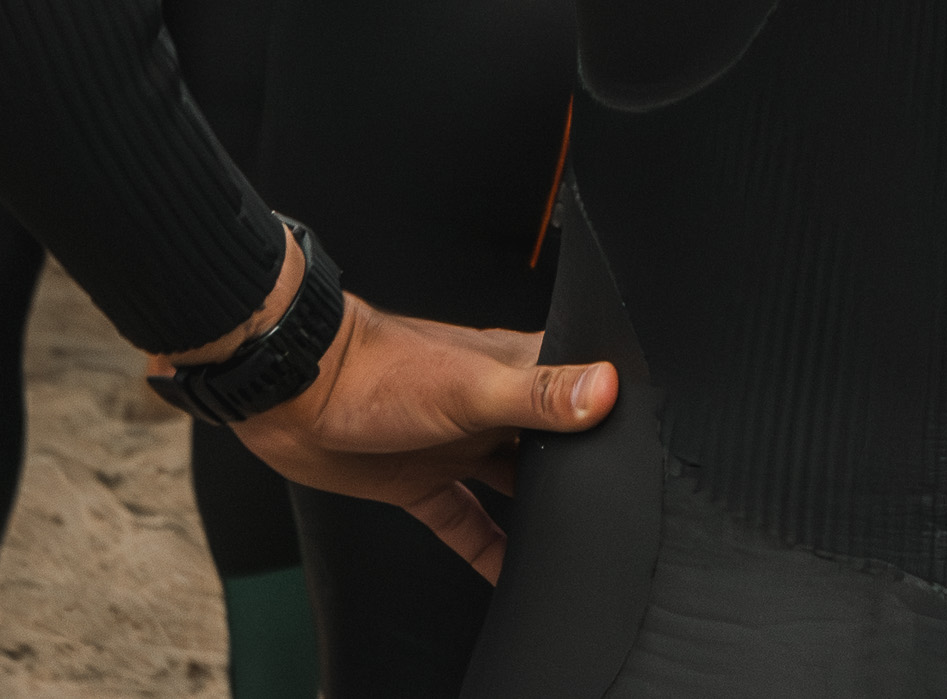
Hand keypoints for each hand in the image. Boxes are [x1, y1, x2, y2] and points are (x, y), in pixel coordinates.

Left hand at [217, 288, 616, 577]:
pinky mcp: (423, 482)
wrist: (296, 392)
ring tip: (578, 548)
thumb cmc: (378, 370)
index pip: (578, 385)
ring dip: (540, 514)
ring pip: (514, 487)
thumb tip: (607, 389)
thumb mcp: (469, 388)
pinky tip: (511, 578)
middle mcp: (491, 407)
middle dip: (581, 472)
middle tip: (621, 509)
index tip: (651, 442)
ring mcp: (457, 445)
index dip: (611, 408)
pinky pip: (467, 523)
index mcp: (511, 369)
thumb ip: (537, 394)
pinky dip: (490, 551)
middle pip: (552, 444)